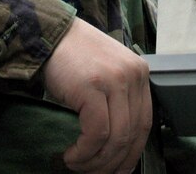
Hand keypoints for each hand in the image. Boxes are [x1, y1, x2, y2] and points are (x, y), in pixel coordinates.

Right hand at [42, 18, 151, 172]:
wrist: (50, 34)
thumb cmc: (74, 57)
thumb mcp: (107, 73)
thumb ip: (118, 99)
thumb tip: (119, 146)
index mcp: (140, 73)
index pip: (144, 124)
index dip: (131, 153)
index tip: (117, 170)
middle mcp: (133, 75)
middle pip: (132, 134)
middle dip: (114, 163)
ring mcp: (114, 80)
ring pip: (115, 138)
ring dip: (95, 162)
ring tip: (77, 165)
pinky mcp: (93, 87)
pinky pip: (96, 134)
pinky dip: (84, 152)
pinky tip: (71, 155)